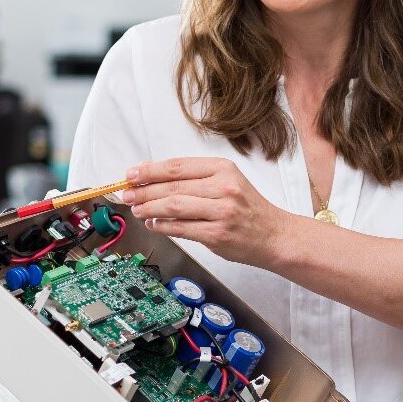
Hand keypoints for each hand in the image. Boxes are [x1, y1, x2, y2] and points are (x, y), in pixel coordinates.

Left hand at [122, 158, 289, 266]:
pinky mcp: (217, 235)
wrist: (275, 235)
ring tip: (136, 209)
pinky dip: (162, 226)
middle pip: (173, 185)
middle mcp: (223, 187)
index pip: (178, 166)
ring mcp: (221, 211)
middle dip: (144, 190)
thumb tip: (155, 182)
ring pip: (173, 206)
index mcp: (223, 169)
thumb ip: (197, 181)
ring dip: (149, 208)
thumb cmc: (249, 210)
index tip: (132, 174)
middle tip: (127, 193)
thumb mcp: (229, 183)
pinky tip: (153, 224)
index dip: (150, 170)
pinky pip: (181, 228)